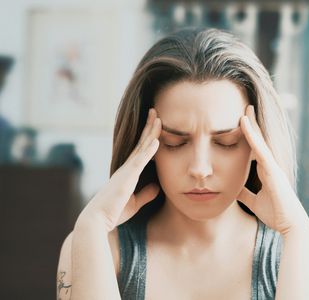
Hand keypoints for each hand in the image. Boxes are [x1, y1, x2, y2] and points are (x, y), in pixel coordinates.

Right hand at [77, 108, 160, 231]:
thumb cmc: (113, 213)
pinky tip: (156, 141)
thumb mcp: (134, 203)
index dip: (148, 137)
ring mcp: (126, 171)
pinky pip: (140, 161)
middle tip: (155, 112)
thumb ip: (145, 194)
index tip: (155, 125)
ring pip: (141, 147)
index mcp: (128, 173)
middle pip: (141, 143)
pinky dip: (149, 150)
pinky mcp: (127, 178)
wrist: (97, 221)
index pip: (140, 151)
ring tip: (158, 117)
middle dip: (149, 127)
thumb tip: (157, 187)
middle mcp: (126, 168)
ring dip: (150, 132)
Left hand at [237, 105, 308, 234]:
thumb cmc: (276, 214)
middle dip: (252, 124)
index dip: (249, 135)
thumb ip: (245, 194)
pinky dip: (252, 135)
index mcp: (266, 171)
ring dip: (253, 124)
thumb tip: (233, 189)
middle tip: (245, 106)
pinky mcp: (273, 170)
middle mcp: (270, 165)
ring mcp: (273, 166)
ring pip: (260, 140)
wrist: (290, 226)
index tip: (241, 122)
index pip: (255, 149)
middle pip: (259, 140)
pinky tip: (244, 123)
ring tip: (245, 108)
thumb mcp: (254, 202)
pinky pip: (260, 149)